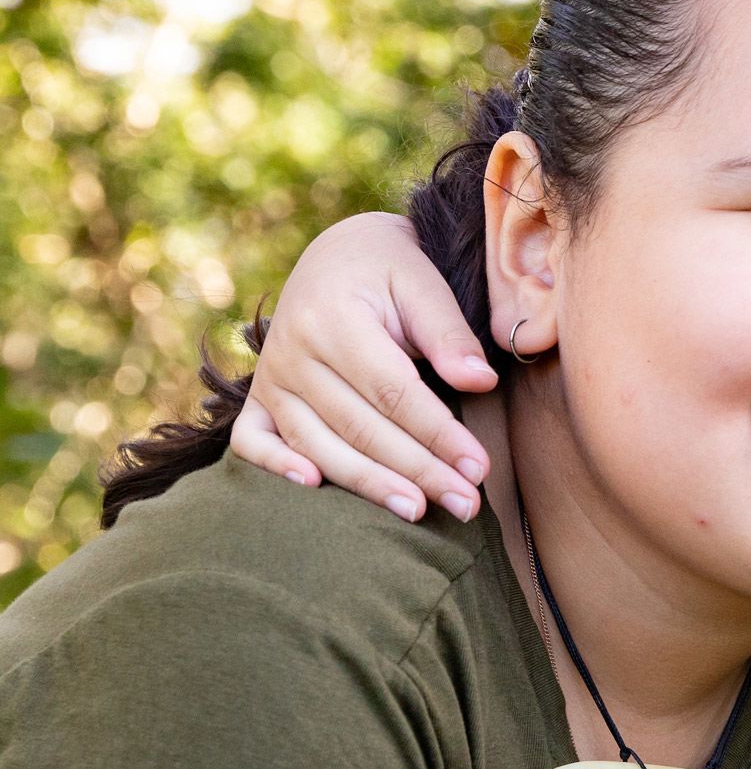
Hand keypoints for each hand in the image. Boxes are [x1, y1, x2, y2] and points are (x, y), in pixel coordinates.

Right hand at [232, 213, 494, 520]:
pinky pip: (251, 440)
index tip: (480, 468)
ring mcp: (270, 377)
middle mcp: (292, 352)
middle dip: (417, 470)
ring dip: (368, 484)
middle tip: (467, 504)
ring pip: (317, 443)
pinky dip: (274, 465)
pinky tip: (313, 487)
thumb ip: (449, 334)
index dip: (438, 434)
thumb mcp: (423, 284)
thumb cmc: (390, 273)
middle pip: (360, 427)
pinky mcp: (258, 398)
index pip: (393, 392)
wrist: (338, 257)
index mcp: (334, 318)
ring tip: (418, 511)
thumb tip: (480, 382)